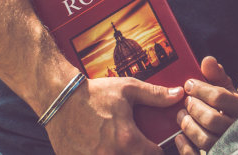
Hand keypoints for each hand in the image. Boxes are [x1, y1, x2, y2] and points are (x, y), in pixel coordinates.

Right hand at [43, 75, 182, 154]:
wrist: (60, 99)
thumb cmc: (94, 94)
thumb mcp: (128, 89)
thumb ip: (155, 95)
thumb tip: (178, 94)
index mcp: (127, 140)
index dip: (157, 150)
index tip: (154, 146)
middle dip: (140, 154)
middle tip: (135, 146)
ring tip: (119, 147)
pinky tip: (100, 149)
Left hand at [173, 56, 237, 153]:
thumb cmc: (229, 107)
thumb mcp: (227, 89)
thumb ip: (217, 76)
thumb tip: (207, 60)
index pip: (219, 97)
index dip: (200, 89)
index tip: (188, 85)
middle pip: (212, 119)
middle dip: (194, 108)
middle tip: (185, 102)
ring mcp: (228, 144)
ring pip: (206, 139)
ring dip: (188, 126)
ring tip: (181, 116)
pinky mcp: (218, 153)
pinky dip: (185, 147)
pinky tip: (179, 137)